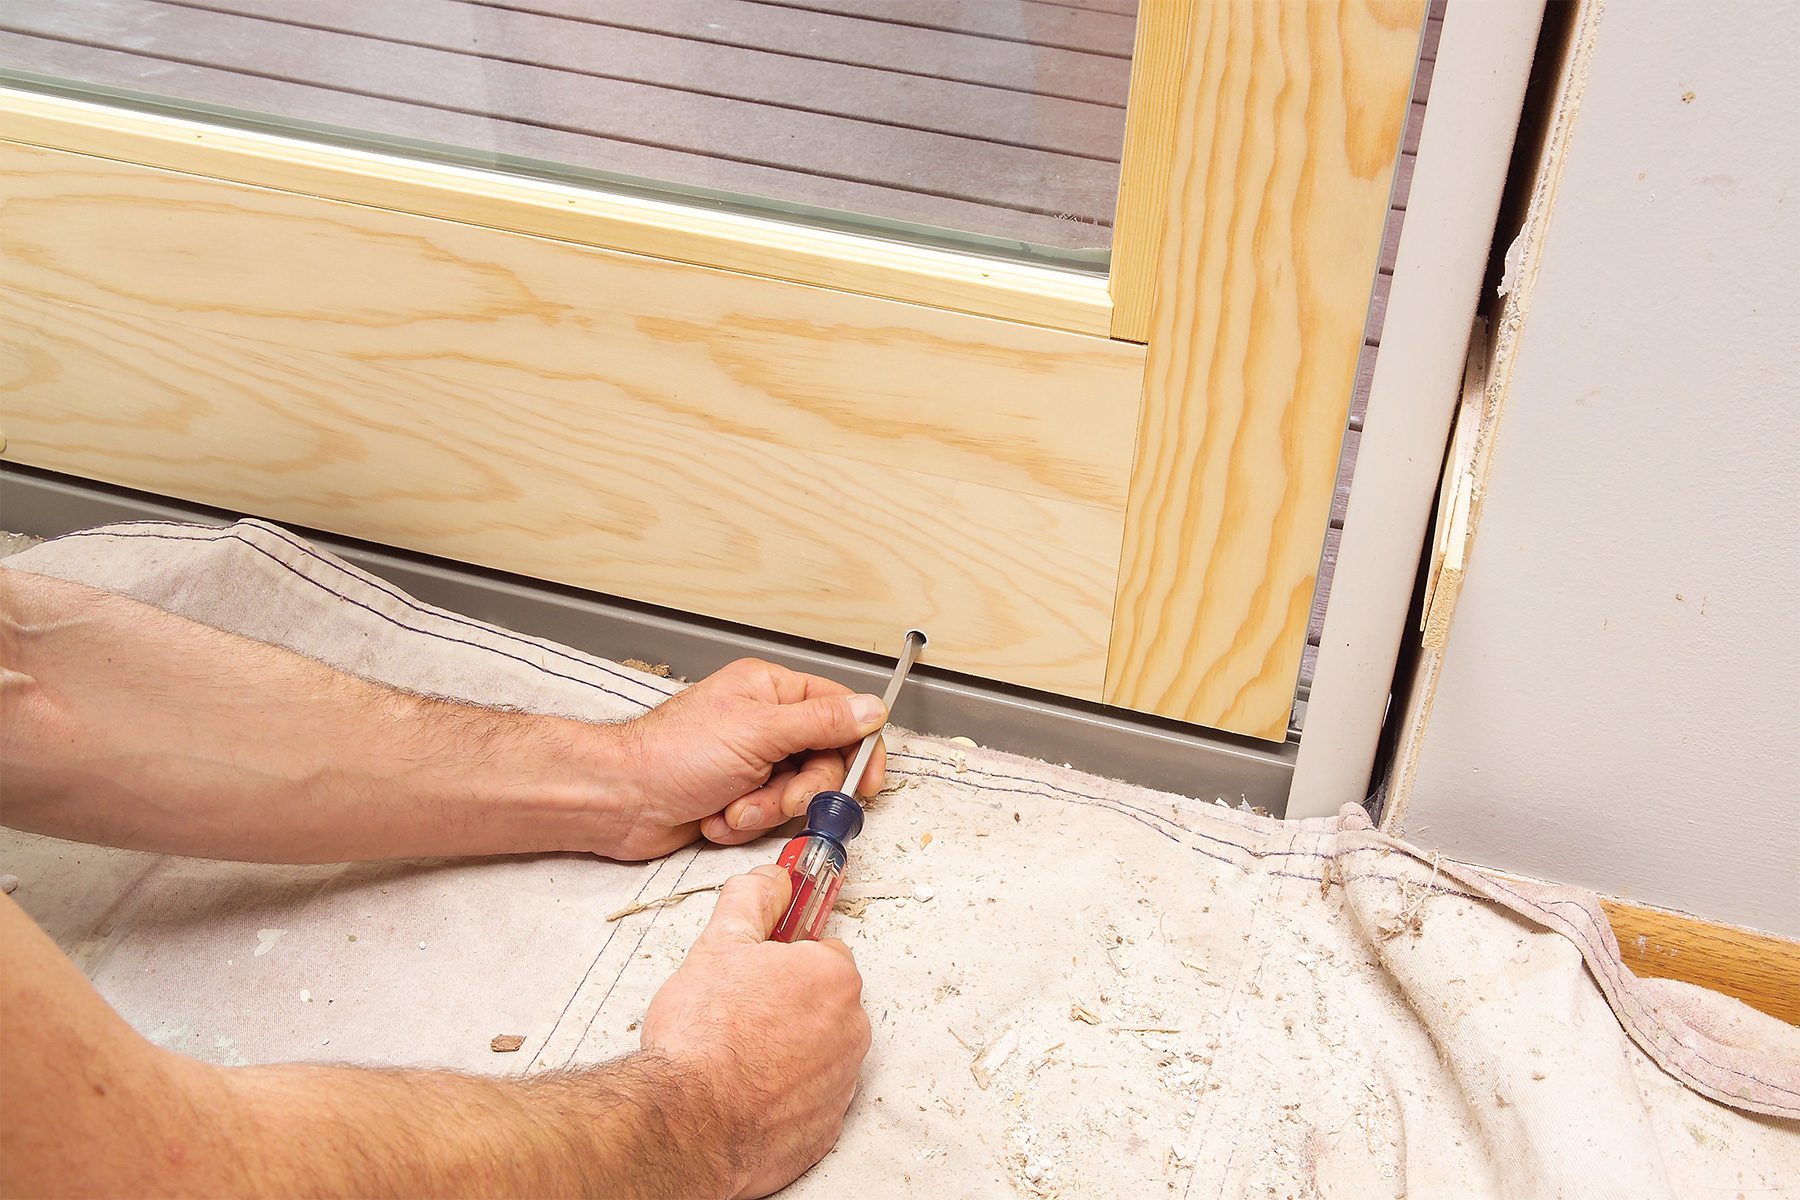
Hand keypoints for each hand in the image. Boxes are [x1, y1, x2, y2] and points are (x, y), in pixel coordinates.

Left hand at [607, 659, 887, 859]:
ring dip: (766, 810)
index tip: (867, 780)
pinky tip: (716, 818)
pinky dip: (745, 824)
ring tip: (733, 808)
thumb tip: (873, 709)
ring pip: (796, 795)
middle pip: (823, 762)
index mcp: (771, 690)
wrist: (621, 801)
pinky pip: (768, 818)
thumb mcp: (759, 732)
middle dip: (799, 790)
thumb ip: (822, 722)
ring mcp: (752, 762)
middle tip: (778, 796)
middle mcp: (764, 724)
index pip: (839, 711)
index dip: (859, 747)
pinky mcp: (738, 797)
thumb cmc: (672, 754)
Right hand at [641, 866, 869, 1198]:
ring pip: (817, 1050)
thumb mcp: (719, 944)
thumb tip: (772, 877)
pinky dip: (784, 1095)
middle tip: (737, 1013)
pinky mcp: (826, 1129)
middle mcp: (852, 1031)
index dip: (783, 958)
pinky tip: (745, 1092)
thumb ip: (753, 899)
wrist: (686, 1124)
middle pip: (823, 1001)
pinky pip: (809, 1099)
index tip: (755, 971)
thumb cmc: (701, 1036)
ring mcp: (842, 1084)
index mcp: (834, 978)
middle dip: (787, 1003)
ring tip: (736, 1055)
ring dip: (787, 1049)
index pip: (821, 951)